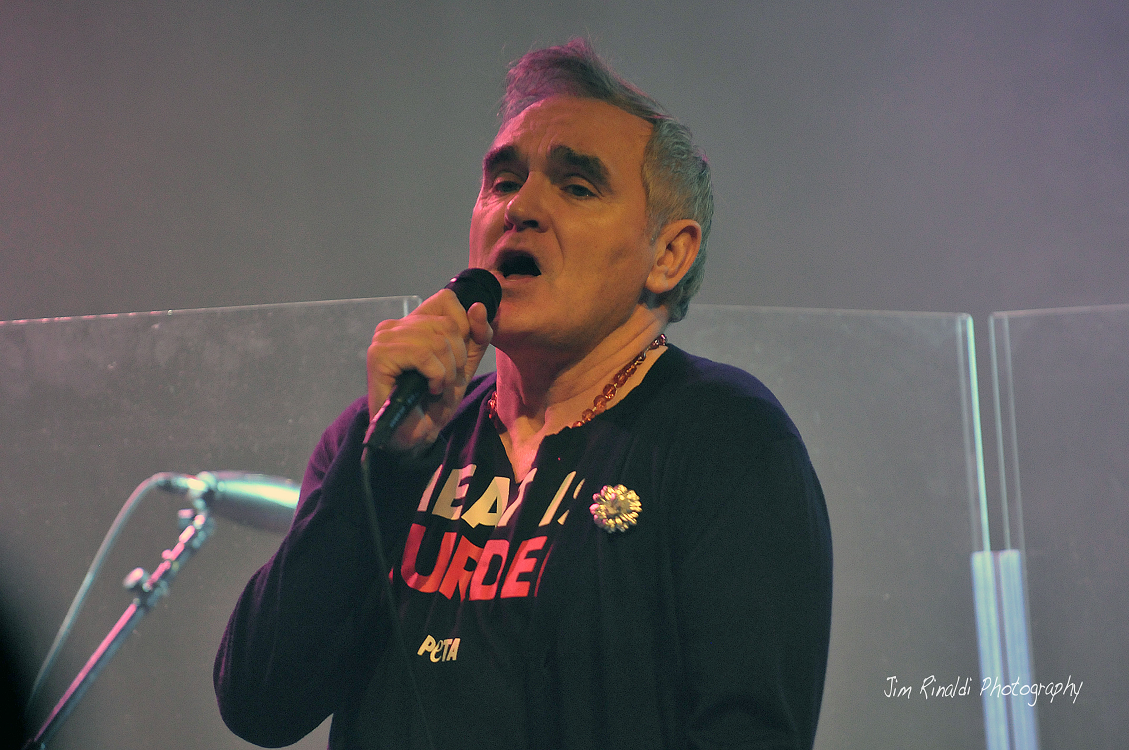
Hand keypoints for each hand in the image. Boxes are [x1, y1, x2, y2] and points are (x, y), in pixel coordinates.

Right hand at [366, 288, 493, 452]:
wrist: (414, 434)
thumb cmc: (435, 399)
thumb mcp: (466, 363)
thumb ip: (476, 335)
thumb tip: (478, 306)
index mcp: (414, 322)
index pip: (447, 300)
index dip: (463, 327)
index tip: (459, 357)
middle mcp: (395, 325)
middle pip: (448, 324)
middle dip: (458, 358)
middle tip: (445, 379)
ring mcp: (384, 338)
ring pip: (437, 340)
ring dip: (447, 371)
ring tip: (437, 386)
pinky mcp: (379, 355)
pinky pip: (424, 355)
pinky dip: (435, 376)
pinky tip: (428, 389)